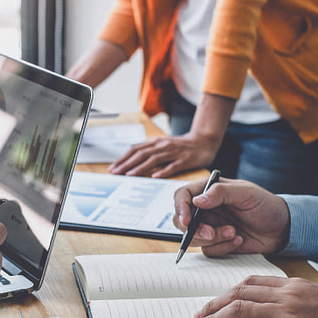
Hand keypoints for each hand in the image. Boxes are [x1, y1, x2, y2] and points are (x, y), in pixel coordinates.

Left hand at [108, 93, 234, 177]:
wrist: (204, 141)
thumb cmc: (181, 146)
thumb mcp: (163, 145)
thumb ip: (149, 151)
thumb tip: (131, 160)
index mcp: (156, 142)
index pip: (136, 150)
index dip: (123, 158)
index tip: (113, 167)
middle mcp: (163, 146)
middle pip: (142, 154)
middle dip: (127, 164)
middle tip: (116, 173)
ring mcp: (174, 152)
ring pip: (154, 159)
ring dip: (141, 167)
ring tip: (130, 175)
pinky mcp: (185, 160)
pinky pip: (173, 166)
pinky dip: (164, 171)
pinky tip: (156, 177)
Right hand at [173, 178, 289, 256]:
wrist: (282, 229)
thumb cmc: (266, 205)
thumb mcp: (246, 193)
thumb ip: (220, 192)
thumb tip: (196, 201)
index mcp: (209, 191)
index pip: (183, 196)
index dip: (180, 208)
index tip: (188, 221)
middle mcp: (206, 209)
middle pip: (182, 220)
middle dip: (194, 230)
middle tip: (210, 233)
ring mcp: (210, 226)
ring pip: (194, 238)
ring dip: (213, 239)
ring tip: (234, 233)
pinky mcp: (217, 243)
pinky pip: (209, 250)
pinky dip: (223, 247)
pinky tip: (239, 240)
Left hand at [193, 276, 317, 317]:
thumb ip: (293, 297)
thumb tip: (271, 305)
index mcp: (292, 283)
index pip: (251, 281)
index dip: (228, 291)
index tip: (215, 300)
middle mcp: (285, 295)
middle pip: (239, 293)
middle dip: (214, 303)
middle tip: (198, 314)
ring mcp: (285, 313)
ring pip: (238, 310)